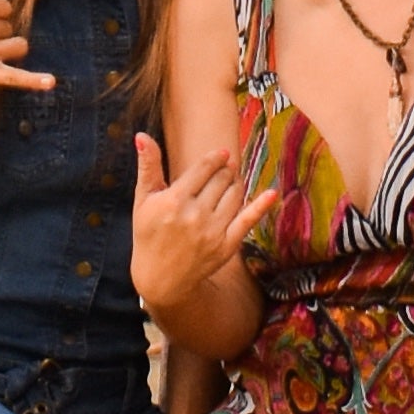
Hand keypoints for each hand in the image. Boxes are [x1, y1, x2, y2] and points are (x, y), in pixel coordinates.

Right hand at [130, 128, 255, 329]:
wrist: (160, 278)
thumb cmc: (148, 234)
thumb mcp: (143, 200)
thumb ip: (148, 166)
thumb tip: (141, 135)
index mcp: (174, 200)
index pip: (203, 168)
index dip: (215, 158)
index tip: (222, 153)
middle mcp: (194, 215)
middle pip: (221, 180)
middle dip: (224, 171)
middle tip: (225, 169)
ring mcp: (212, 231)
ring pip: (235, 195)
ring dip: (236, 184)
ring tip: (231, 182)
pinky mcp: (225, 246)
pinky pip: (247, 221)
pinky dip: (261, 206)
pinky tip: (272, 194)